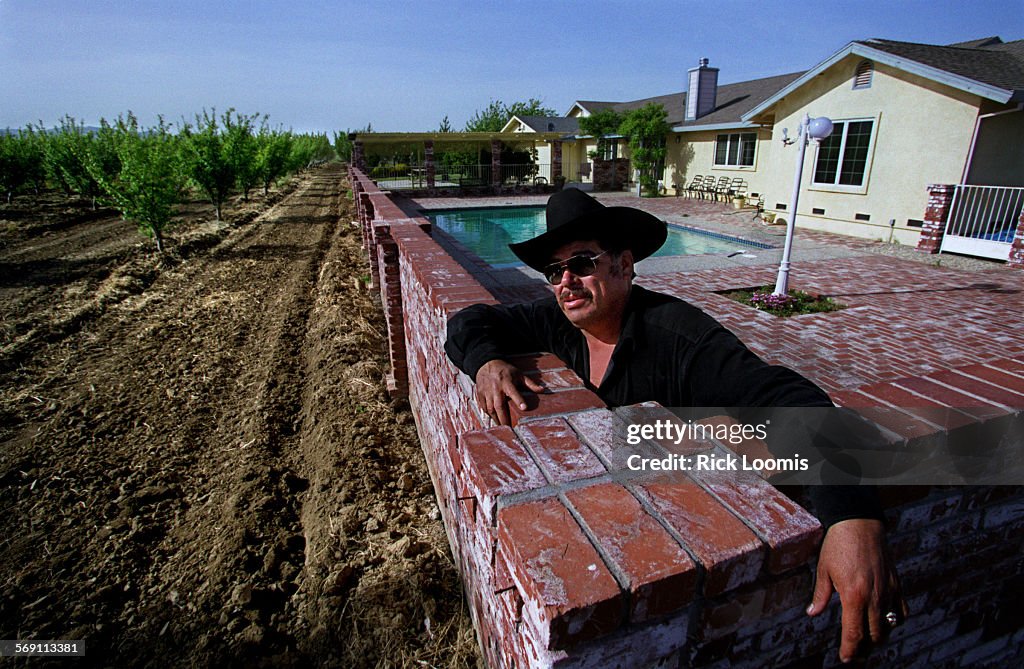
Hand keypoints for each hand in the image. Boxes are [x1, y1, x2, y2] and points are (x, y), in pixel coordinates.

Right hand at [474, 359, 544, 425]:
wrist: (486, 364)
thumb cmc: (505, 370)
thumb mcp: (518, 374)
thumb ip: (530, 383)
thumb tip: (542, 390)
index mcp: (507, 382)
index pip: (513, 392)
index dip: (519, 400)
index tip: (524, 408)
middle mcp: (496, 388)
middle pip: (499, 405)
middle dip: (503, 418)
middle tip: (509, 428)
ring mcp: (486, 392)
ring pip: (490, 408)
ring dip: (496, 419)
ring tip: (502, 427)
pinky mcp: (480, 394)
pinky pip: (483, 407)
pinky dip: (489, 414)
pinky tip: (494, 419)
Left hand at [806, 518, 905, 662]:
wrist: (859, 523)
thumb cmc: (838, 545)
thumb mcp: (823, 570)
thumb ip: (820, 596)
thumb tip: (813, 613)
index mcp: (854, 596)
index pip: (855, 634)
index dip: (850, 650)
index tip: (846, 659)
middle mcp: (874, 597)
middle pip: (875, 636)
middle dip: (864, 649)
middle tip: (854, 652)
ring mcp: (888, 591)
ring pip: (889, 626)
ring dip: (879, 637)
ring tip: (867, 640)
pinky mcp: (896, 584)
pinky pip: (901, 611)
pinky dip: (895, 621)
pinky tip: (885, 622)